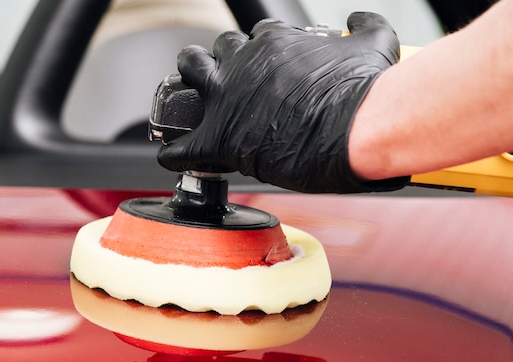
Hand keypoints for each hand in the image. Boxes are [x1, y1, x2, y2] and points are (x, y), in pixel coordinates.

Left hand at [157, 12, 409, 192]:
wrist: (356, 127)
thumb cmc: (363, 92)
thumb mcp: (374, 45)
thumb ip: (364, 27)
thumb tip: (359, 20)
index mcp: (276, 44)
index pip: (256, 37)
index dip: (258, 52)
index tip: (264, 68)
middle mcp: (245, 62)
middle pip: (218, 50)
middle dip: (220, 61)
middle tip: (228, 82)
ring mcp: (228, 96)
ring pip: (190, 74)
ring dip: (188, 85)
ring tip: (191, 102)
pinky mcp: (220, 136)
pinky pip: (181, 145)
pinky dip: (174, 151)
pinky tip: (173, 155)